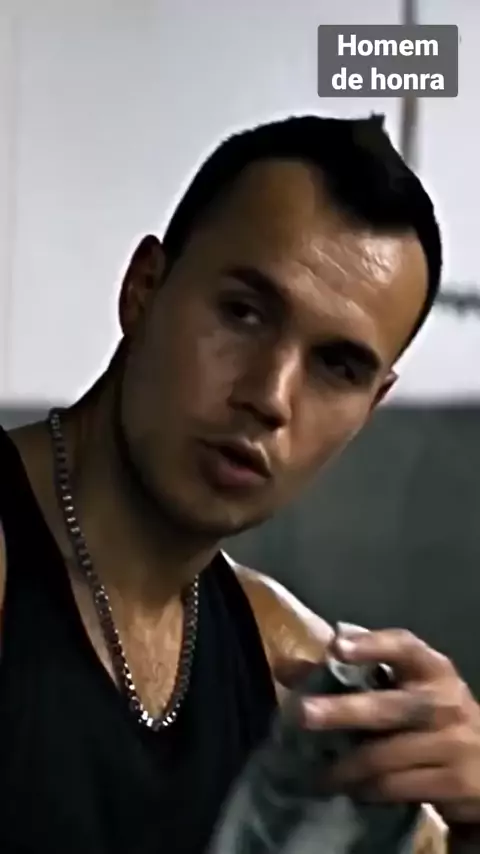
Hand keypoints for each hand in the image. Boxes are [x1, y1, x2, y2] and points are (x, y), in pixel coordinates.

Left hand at [281, 629, 479, 829]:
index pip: (404, 647)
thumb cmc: (430, 717)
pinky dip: (367, 790)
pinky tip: (350, 790)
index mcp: (432, 668)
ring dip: (346, 766)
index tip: (337, 647)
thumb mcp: (401, 689)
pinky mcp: (454, 783)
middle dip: (343, 711)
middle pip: (390, 706)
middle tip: (301, 713)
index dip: (372, 645)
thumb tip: (285, 666)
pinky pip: (396, 787)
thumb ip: (347, 674)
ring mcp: (454, 743)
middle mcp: (446, 700)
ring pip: (386, 756)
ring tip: (317, 773)